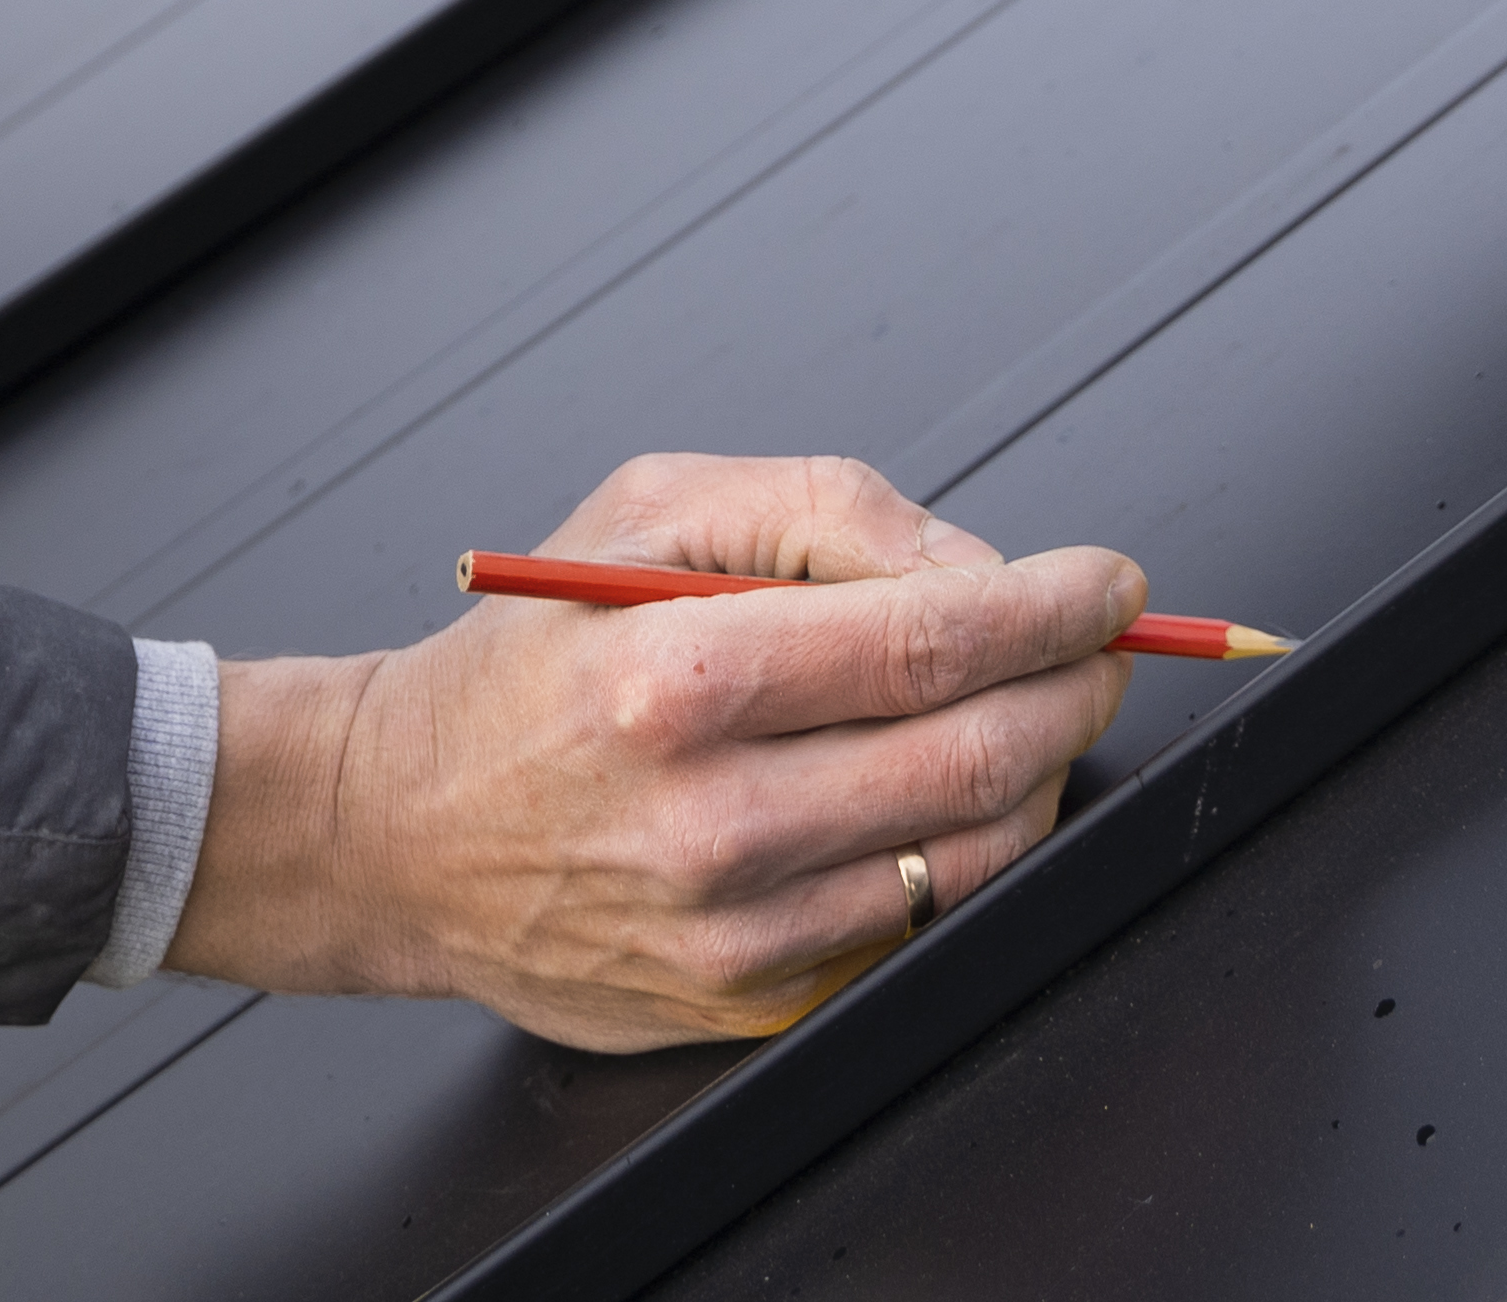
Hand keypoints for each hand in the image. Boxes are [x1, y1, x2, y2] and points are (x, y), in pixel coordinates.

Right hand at [162, 454, 1140, 1046]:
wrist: (398, 827)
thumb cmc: (526, 662)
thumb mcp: (650, 507)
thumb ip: (826, 505)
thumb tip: (978, 567)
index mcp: (678, 675)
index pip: (935, 640)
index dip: (1055, 609)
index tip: (1108, 585)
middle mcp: (709, 817)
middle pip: (979, 756)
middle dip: (1074, 688)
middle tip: (1093, 646)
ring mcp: (732, 930)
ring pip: (970, 855)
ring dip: (1034, 774)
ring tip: (1018, 711)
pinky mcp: (745, 1000)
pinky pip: (912, 925)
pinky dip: (955, 853)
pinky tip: (930, 795)